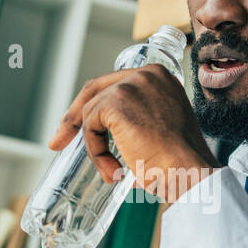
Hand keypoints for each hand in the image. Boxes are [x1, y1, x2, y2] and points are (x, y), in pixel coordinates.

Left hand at [49, 65, 220, 201]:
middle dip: (73, 116)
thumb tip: (108, 131)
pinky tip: (114, 169)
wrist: (189, 173)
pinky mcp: (116, 102)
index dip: (94, 105)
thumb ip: (139, 119)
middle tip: (58, 141)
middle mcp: (146, 74)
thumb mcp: (162, 130)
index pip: (115, 84)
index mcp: (160, 78)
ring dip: (95, 148)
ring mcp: (130, 85)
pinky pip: (89, 127)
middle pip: (95, 89)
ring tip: (113, 172)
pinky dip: (96, 152)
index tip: (78, 125)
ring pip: (91, 114)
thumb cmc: (181, 163)